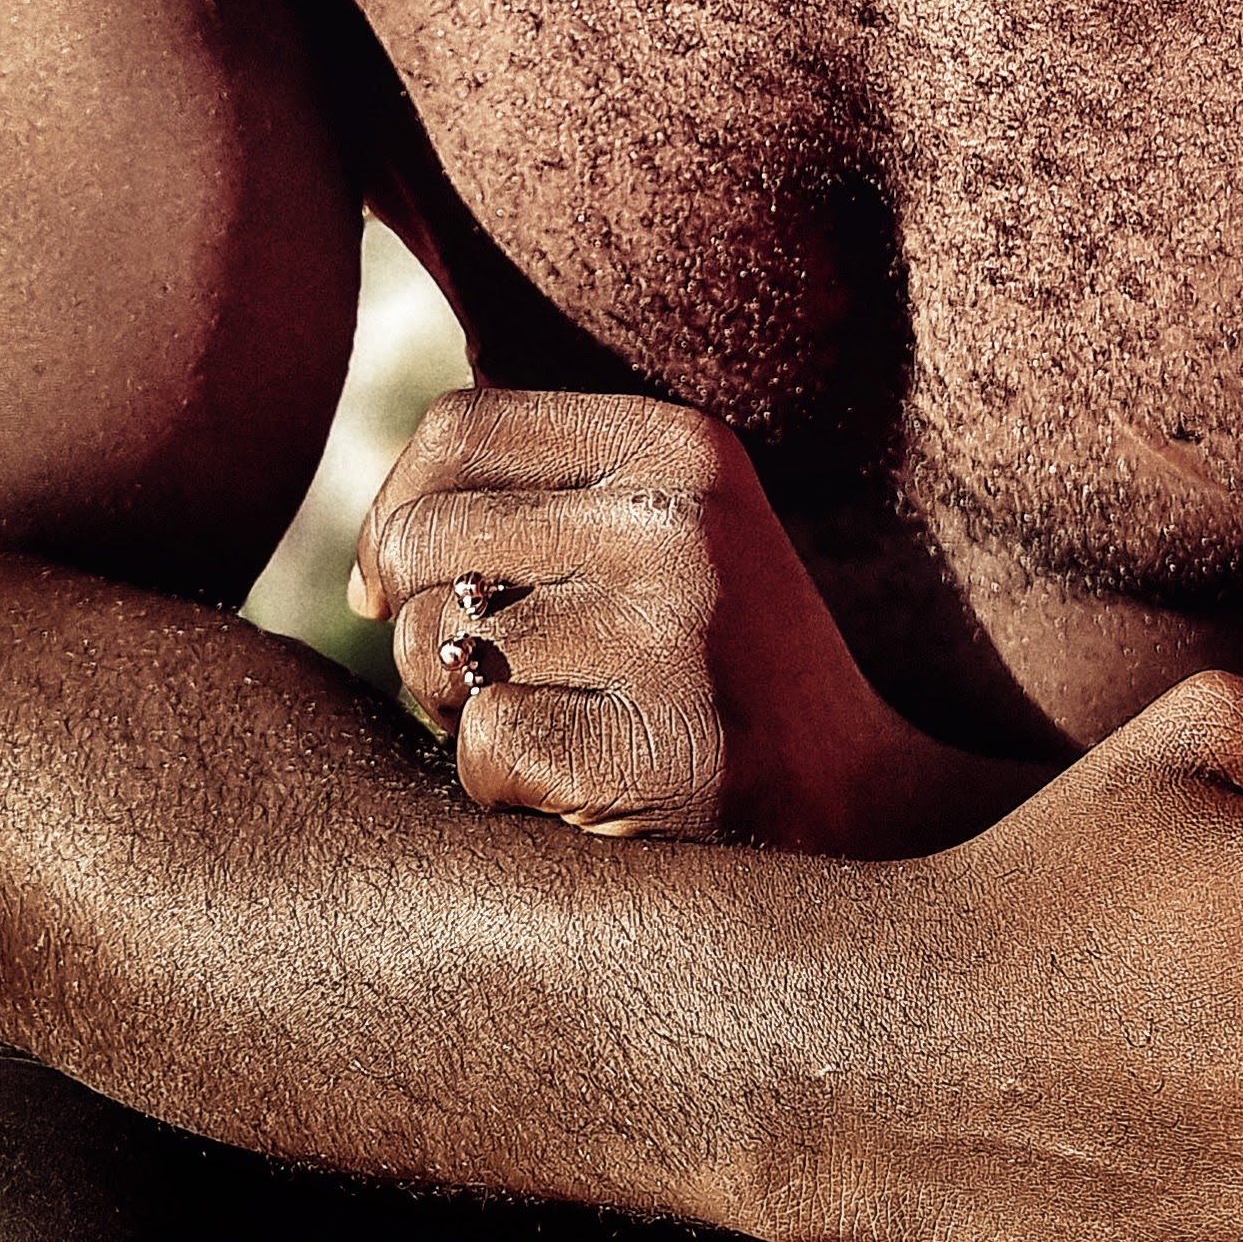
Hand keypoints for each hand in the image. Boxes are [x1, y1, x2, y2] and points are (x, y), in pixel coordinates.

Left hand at [349, 387, 958, 850]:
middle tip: (487, 678)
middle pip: (423, 537)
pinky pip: (481, 747)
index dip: (395, 506)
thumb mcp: (664, 537)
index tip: (395, 581)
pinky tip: (585, 792)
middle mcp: (679, 521)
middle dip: (415, 621)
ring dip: (458, 711)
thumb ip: (540, 497)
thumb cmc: (723, 673)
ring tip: (558, 727)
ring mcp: (673, 634)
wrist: (871, 814)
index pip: (460, 427)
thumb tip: (371, 549)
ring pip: (431, 647)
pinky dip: (502, 788)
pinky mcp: (661, 748)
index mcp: (681, 444)